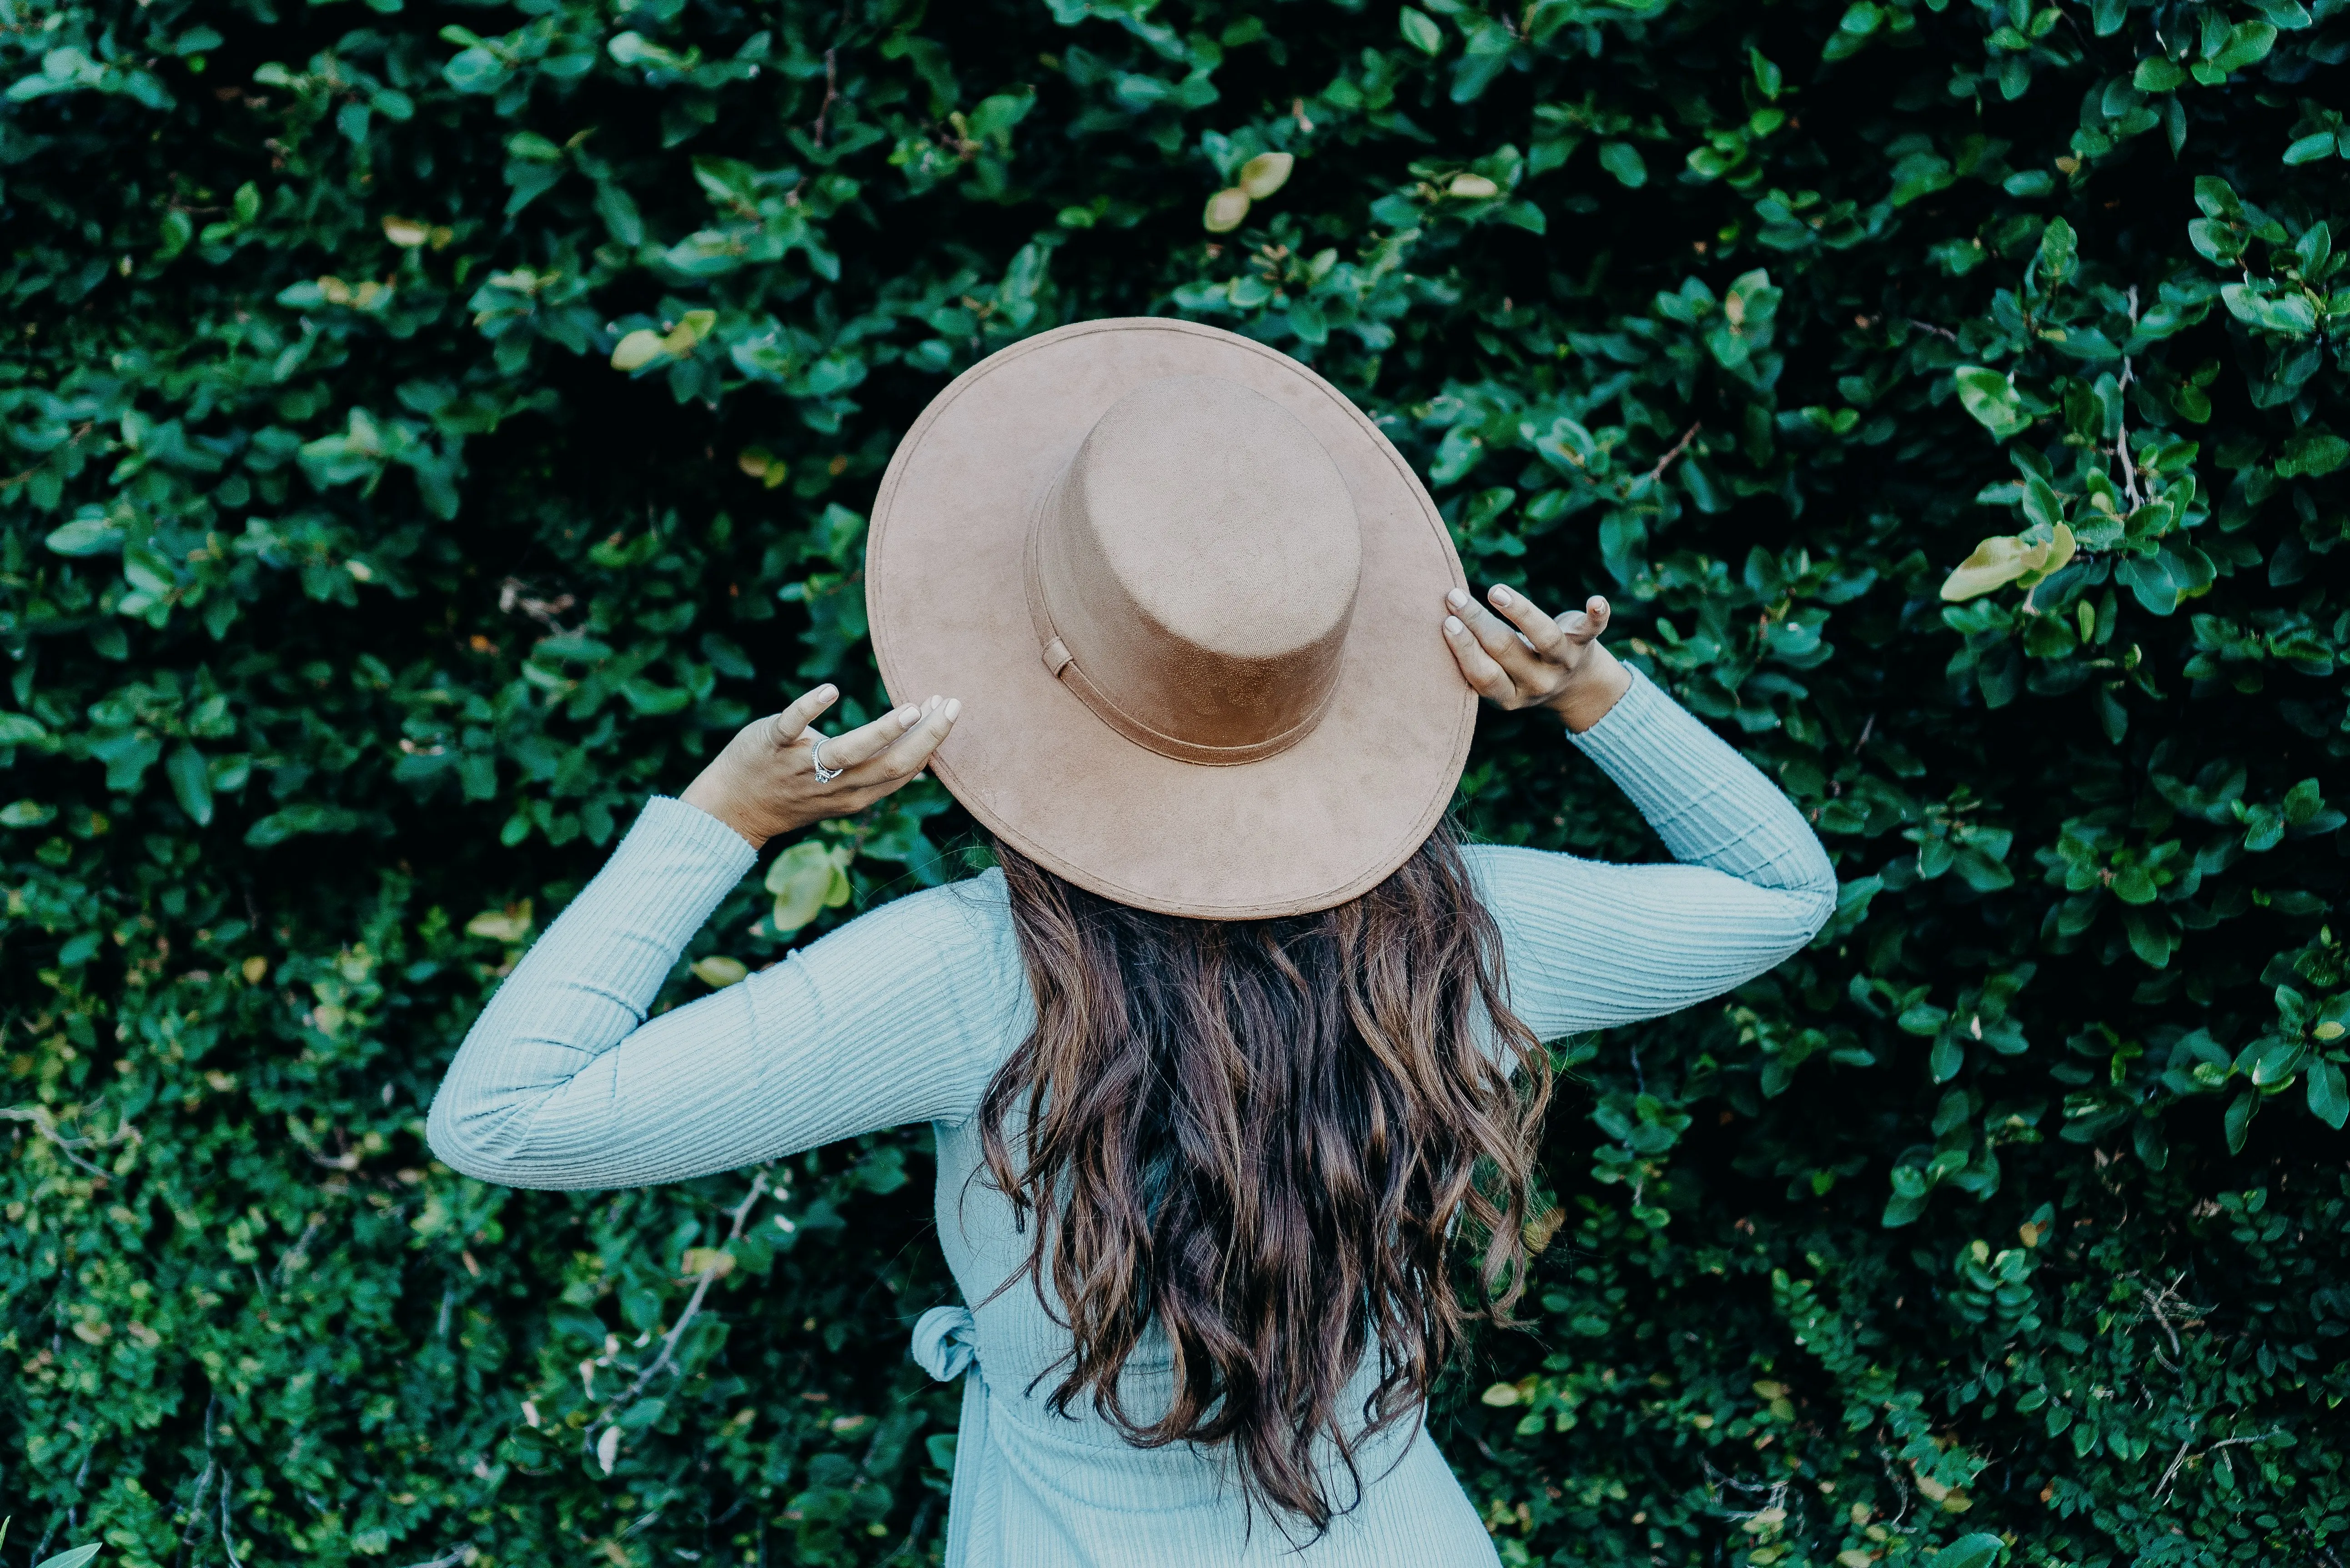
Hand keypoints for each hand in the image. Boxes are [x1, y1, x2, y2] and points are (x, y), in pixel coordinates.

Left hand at [680, 685, 959, 849]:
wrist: (734, 807)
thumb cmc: (795, 787)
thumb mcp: (841, 785)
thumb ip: (874, 764)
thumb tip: (918, 728)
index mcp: (856, 794)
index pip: (903, 771)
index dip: (930, 742)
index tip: (947, 709)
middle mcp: (834, 786)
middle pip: (888, 764)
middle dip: (924, 736)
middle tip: (948, 704)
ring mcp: (802, 767)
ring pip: (848, 753)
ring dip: (882, 730)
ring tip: (910, 708)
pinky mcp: (772, 745)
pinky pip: (792, 727)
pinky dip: (810, 709)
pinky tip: (830, 691)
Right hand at [1442, 584, 1631, 733]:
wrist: (1579, 687)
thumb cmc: (1522, 671)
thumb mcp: (1500, 678)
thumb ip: (1477, 658)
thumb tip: (1440, 620)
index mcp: (1509, 697)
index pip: (1484, 674)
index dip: (1465, 649)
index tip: (1445, 622)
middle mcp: (1538, 683)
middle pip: (1505, 650)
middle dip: (1477, 621)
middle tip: (1453, 596)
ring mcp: (1563, 664)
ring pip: (1543, 637)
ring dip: (1520, 612)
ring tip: (1496, 593)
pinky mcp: (1584, 644)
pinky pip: (1593, 629)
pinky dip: (1597, 615)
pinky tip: (1597, 600)